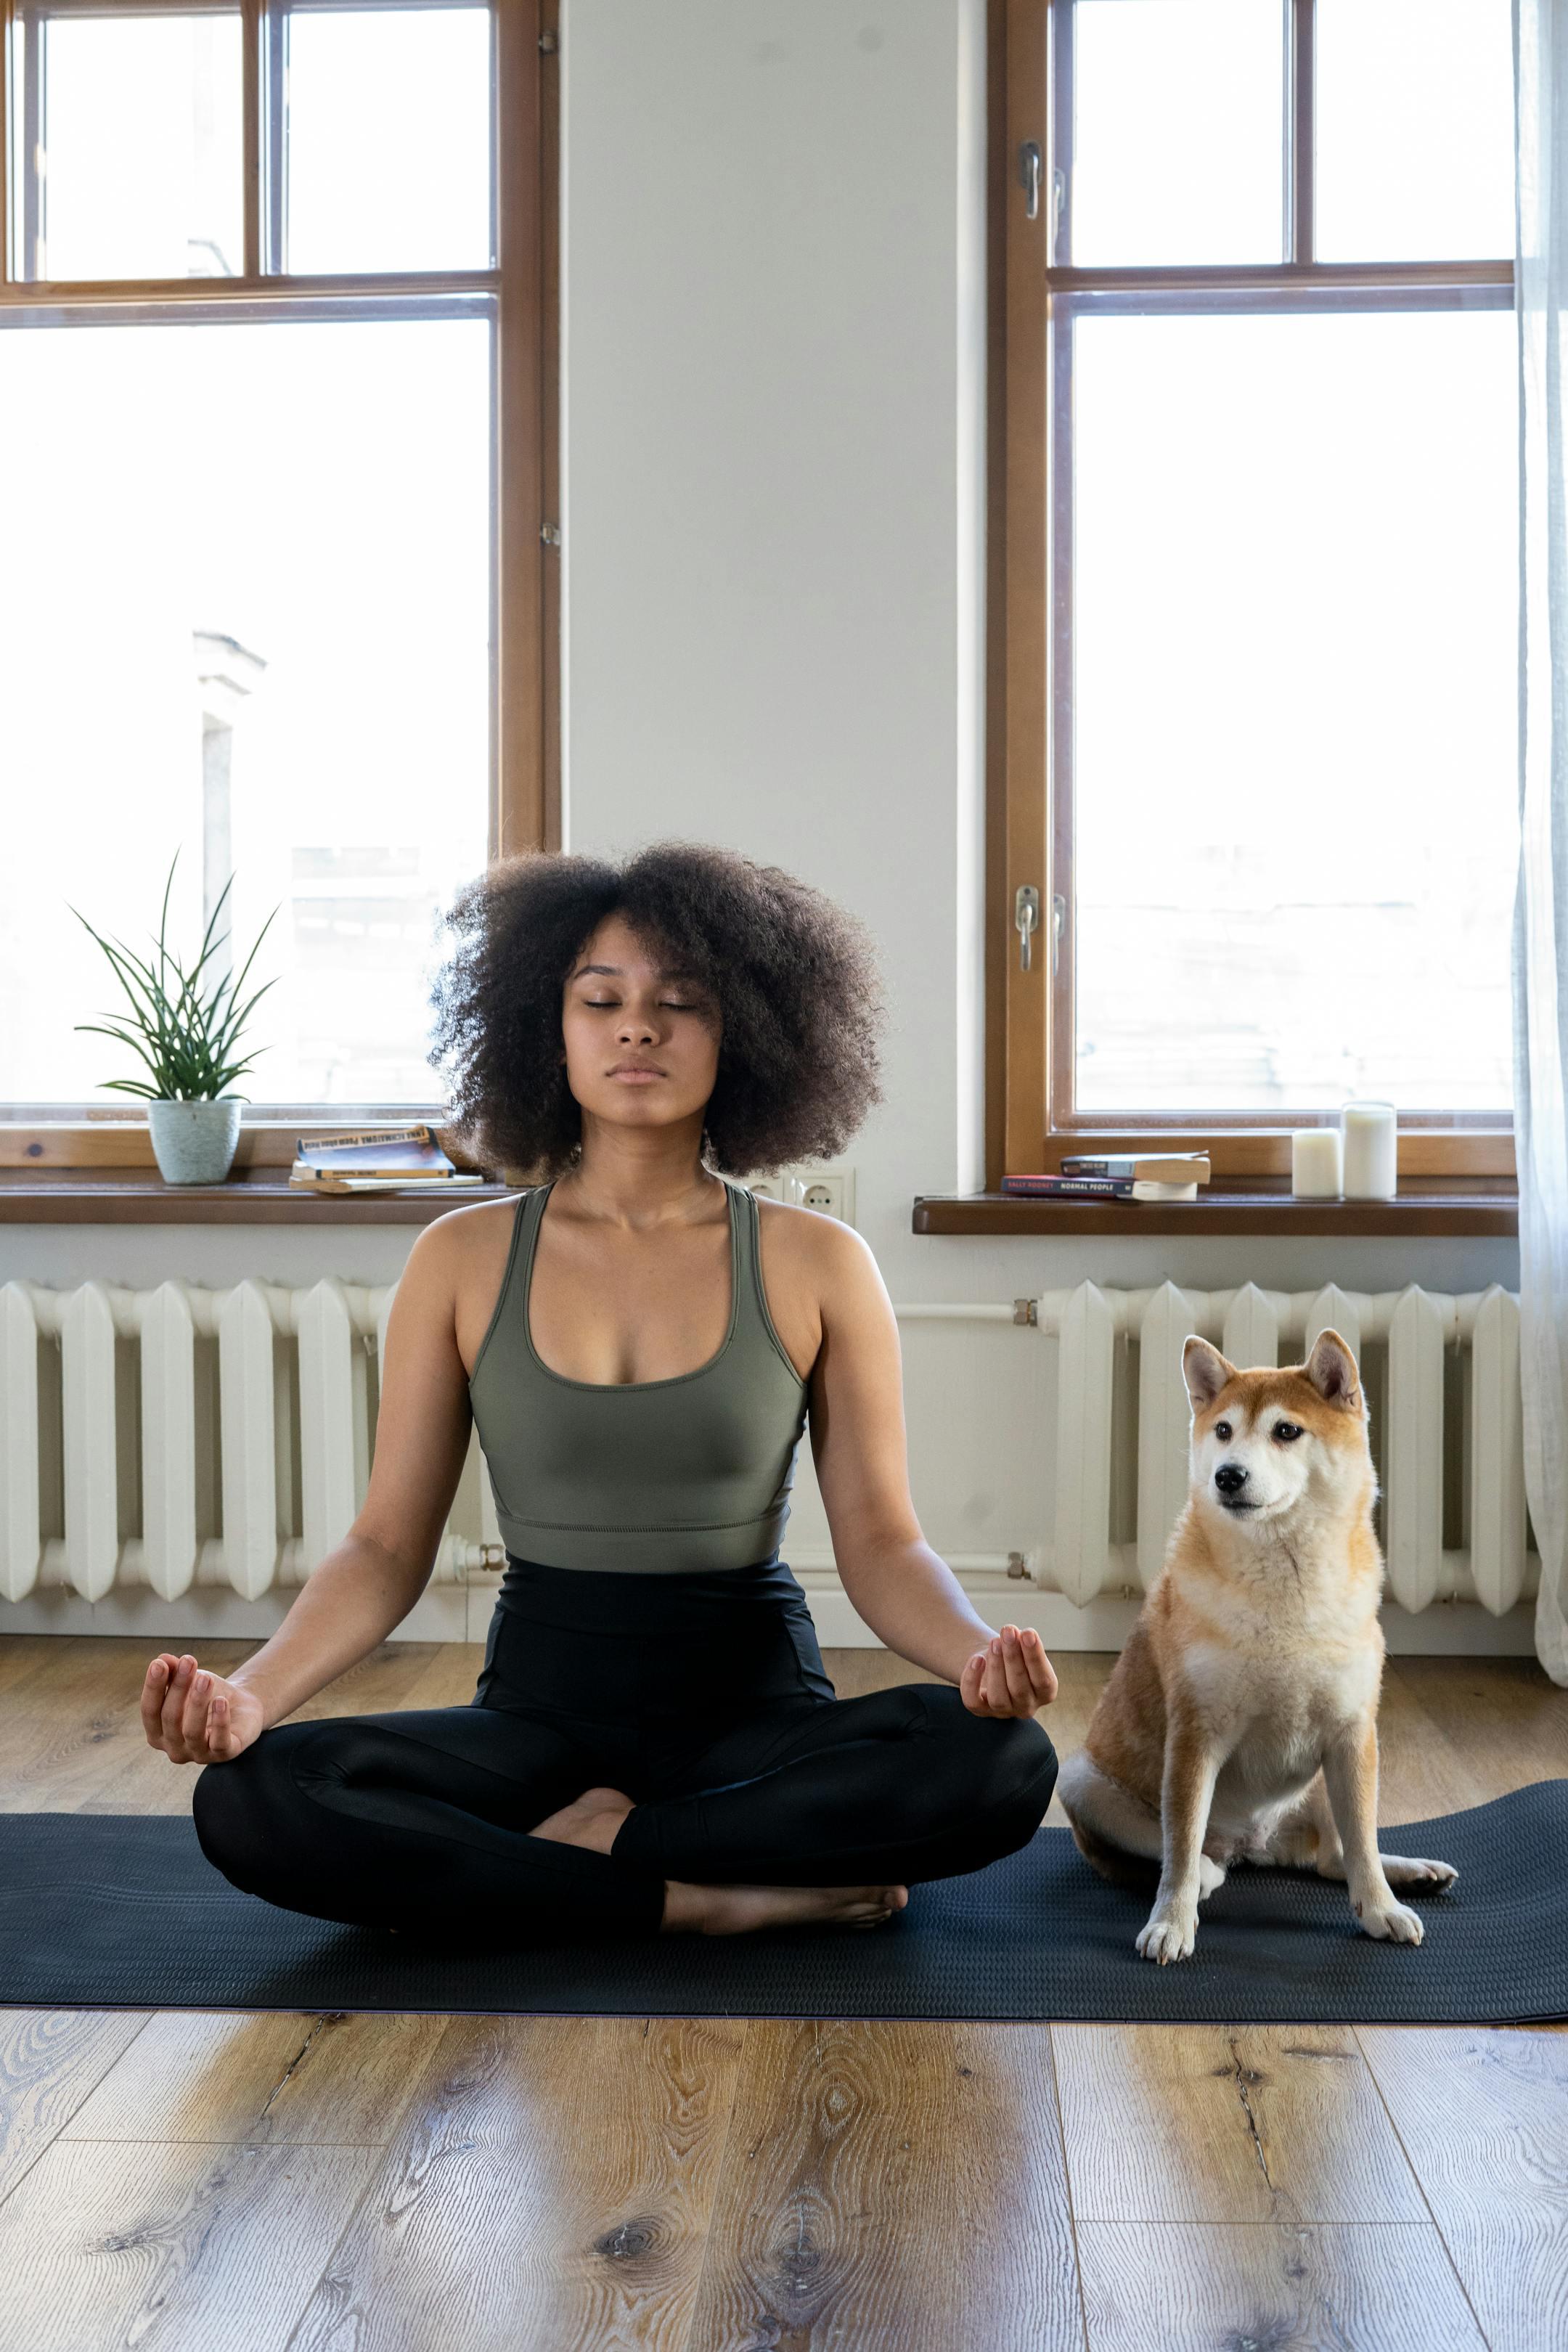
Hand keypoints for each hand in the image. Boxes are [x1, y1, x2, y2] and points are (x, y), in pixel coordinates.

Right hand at [141, 1651, 264, 1765]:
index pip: (149, 1711)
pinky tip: (221, 1701)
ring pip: (192, 1732)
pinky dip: (219, 1722)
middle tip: (188, 1662)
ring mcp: (198, 1755)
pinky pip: (219, 1742)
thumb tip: (162, 1659)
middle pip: (170, 1719)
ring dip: (198, 1703)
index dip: (153, 1688)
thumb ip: (173, 1672)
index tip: (158, 1664)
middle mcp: (174, 1749)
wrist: (240, 1707)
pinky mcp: (224, 1754)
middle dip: (178, 1688)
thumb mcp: (189, 1681)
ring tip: (205, 1679)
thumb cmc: (207, 1696)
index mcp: (158, 1733)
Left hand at [960, 1624, 1057, 1717]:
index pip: (1044, 1680)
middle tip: (1008, 1631)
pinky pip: (973, 1701)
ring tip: (995, 1642)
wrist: (995, 1663)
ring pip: (998, 1698)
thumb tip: (1016, 1634)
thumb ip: (1023, 1644)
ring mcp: (1003, 1711)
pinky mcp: (981, 1710)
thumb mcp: (1024, 1649)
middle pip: (1020, 1688)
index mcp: (1045, 1693)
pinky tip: (976, 1659)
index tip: (1027, 1632)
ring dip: (996, 1667)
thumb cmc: (1016, 1655)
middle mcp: (1026, 1706)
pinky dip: (972, 1680)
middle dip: (1013, 1657)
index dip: (1035, 1657)